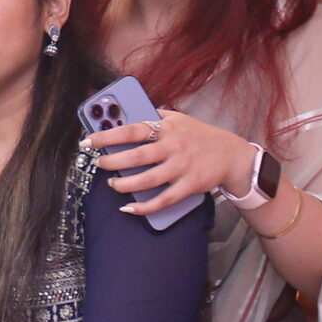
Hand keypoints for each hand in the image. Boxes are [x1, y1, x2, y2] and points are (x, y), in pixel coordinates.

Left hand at [83, 108, 256, 217]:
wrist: (233, 154)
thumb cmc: (201, 136)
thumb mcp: (180, 119)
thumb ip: (156, 117)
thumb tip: (130, 113)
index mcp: (168, 128)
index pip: (132, 129)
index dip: (107, 135)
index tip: (88, 141)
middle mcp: (174, 146)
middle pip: (137, 156)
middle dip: (113, 162)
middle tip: (101, 164)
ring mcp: (182, 167)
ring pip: (147, 180)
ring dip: (125, 184)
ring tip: (113, 184)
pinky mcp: (189, 186)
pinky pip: (163, 200)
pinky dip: (144, 207)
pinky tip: (129, 208)